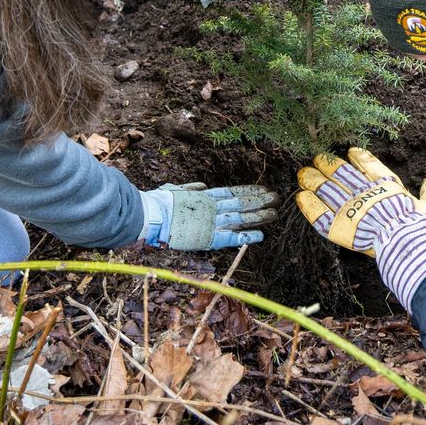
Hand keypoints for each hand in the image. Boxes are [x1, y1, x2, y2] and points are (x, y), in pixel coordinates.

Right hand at [139, 183, 277, 249]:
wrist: (149, 216)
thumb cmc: (157, 204)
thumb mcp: (175, 190)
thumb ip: (190, 188)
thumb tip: (203, 186)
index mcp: (204, 197)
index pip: (231, 193)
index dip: (247, 191)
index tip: (261, 189)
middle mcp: (211, 208)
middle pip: (240, 203)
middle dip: (259, 200)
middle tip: (275, 198)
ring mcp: (211, 222)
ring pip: (240, 218)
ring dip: (258, 216)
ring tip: (274, 212)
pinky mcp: (207, 237)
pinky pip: (231, 238)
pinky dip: (246, 237)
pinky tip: (261, 235)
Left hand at [295, 148, 425, 256]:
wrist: (409, 243)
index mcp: (388, 188)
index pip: (371, 167)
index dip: (360, 158)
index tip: (350, 151)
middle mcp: (366, 195)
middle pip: (343, 176)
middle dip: (329, 167)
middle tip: (316, 159)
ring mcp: (350, 210)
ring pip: (328, 191)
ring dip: (314, 181)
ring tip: (303, 173)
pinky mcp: (339, 227)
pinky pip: (319, 215)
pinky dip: (309, 205)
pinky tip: (300, 197)